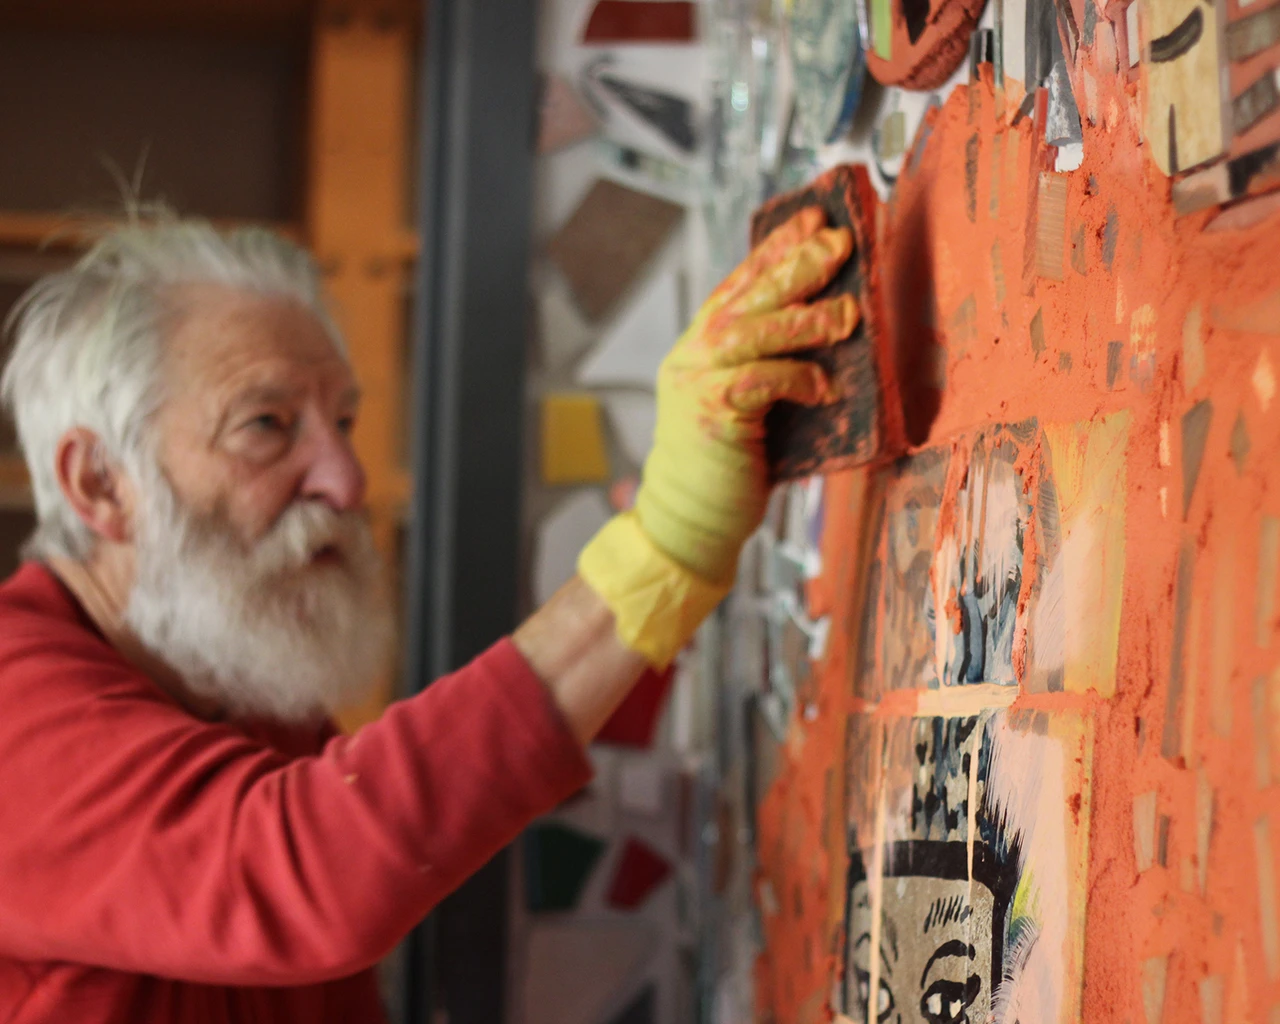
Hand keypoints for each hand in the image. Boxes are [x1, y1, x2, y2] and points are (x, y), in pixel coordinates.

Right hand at [637, 207, 858, 583]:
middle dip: (796, 265)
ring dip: (806, 319)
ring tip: (849, 311)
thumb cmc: (728, 465)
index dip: (776, 247)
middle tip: (839, 243)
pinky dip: (797, 377)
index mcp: (699, 346)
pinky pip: (760, 380)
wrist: (690, 518)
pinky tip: (824, 385)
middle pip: (748, 296)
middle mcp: (692, 355)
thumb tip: (830, 328)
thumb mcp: (746, 403)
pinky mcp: (712, 414)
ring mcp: (697, 382)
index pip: (740, 282)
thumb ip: (769, 364)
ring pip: (754, 332)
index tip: (813, 218)